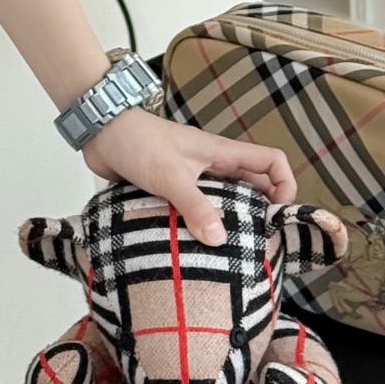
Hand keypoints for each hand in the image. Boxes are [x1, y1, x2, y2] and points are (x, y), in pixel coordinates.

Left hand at [83, 108, 295, 244]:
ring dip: (228, 220)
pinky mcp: (170, 188)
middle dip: (260, 211)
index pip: (271, 161)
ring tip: (230, 251)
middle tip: (260, 243)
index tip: (279, 213)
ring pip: (223, 200)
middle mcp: (211, 165)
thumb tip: (220, 239)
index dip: (285, 184)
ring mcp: (192, 176)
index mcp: (221, 153)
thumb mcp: (171, 175)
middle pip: (251, 186)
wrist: (99, 132)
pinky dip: (199, 224)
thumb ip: (194, 206)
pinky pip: (195, 208)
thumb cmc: (137, 141)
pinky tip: (194, 246)